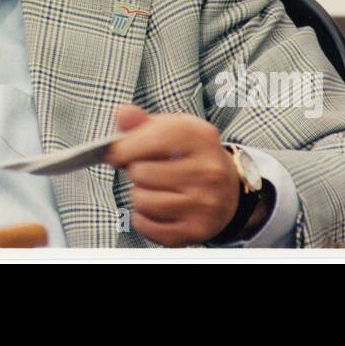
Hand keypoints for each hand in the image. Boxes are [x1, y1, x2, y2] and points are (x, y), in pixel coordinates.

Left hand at [104, 105, 240, 245]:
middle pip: (140, 172)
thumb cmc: (189, 154)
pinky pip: (147, 226)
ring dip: (138, 195)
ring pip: (141, 201)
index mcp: (200, 137)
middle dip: (135, 171)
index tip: (117, 153)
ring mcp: (204, 203)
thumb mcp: (171, 129)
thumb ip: (141, 122)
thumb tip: (123, 115)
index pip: (149, 140)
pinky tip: (157, 208)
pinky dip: (143, 219)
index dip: (122, 148)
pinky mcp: (197, 230)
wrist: (227, 189)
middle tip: (147, 170)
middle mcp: (207, 170)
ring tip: (154, 188)